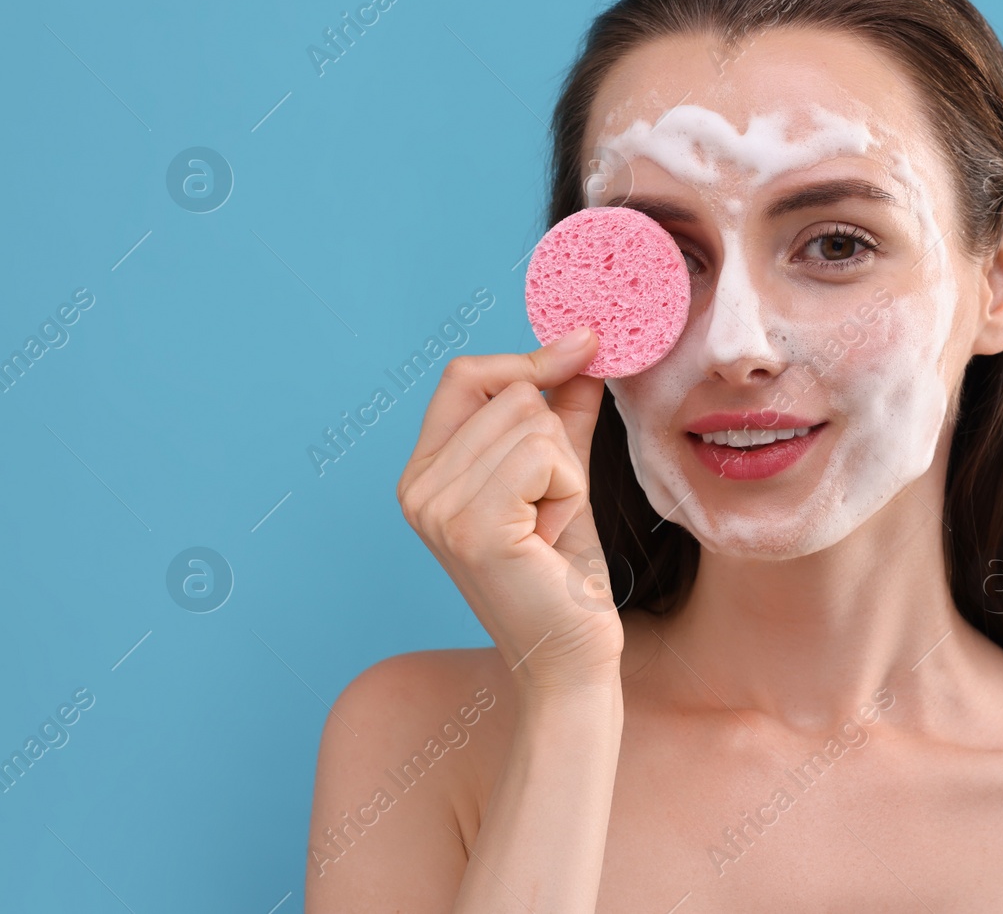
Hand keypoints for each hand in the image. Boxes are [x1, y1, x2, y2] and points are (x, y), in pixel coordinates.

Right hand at [396, 328, 622, 698]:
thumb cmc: (564, 576)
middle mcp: (416, 488)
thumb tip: (582, 349)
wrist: (570, 658)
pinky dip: (568, 491)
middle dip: (555, 446)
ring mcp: (437, 508)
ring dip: (565, 474)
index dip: (527, 359)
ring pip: (534, 422)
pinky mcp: (473, 526)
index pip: (466, 376)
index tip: (585, 345)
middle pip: (512, 395)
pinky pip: (545, 456)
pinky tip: (550, 538)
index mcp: (424, 473)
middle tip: (548, 511)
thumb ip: (563, 415)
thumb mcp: (561, 478)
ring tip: (547, 529)